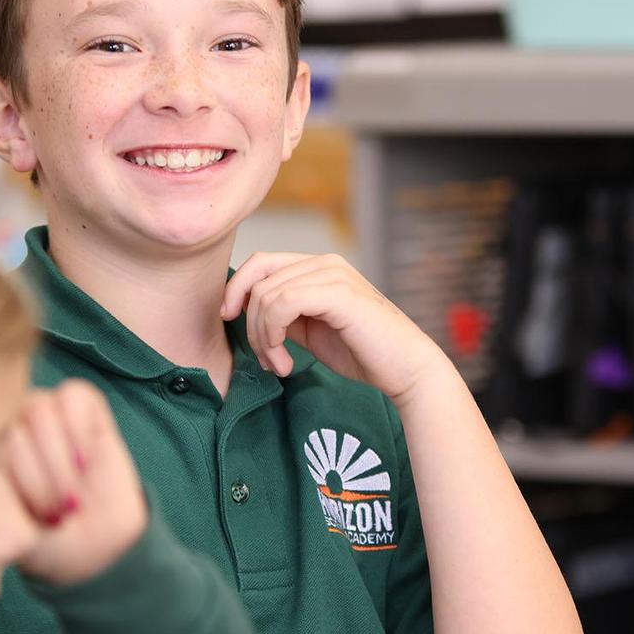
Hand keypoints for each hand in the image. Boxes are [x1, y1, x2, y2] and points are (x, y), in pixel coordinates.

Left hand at [4, 380, 146, 586]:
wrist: (94, 537)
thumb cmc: (44, 536)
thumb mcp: (21, 542)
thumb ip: (4, 537)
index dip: (5, 484)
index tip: (27, 523)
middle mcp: (7, 424)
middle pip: (10, 430)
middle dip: (37, 481)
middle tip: (56, 517)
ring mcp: (39, 409)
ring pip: (38, 410)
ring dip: (58, 459)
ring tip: (72, 498)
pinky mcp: (77, 400)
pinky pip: (73, 396)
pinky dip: (79, 430)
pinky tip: (84, 462)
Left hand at [222, 252, 448, 402]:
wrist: (405, 370)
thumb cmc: (362, 353)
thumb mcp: (310, 330)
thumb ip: (283, 315)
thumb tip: (245, 310)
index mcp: (318, 268)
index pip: (261, 262)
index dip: (237, 289)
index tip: (228, 319)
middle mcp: (325, 263)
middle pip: (258, 278)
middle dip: (251, 324)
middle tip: (266, 359)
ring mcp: (333, 274)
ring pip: (266, 295)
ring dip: (263, 338)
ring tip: (279, 366)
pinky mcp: (338, 292)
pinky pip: (282, 303)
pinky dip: (273, 336)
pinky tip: (286, 362)